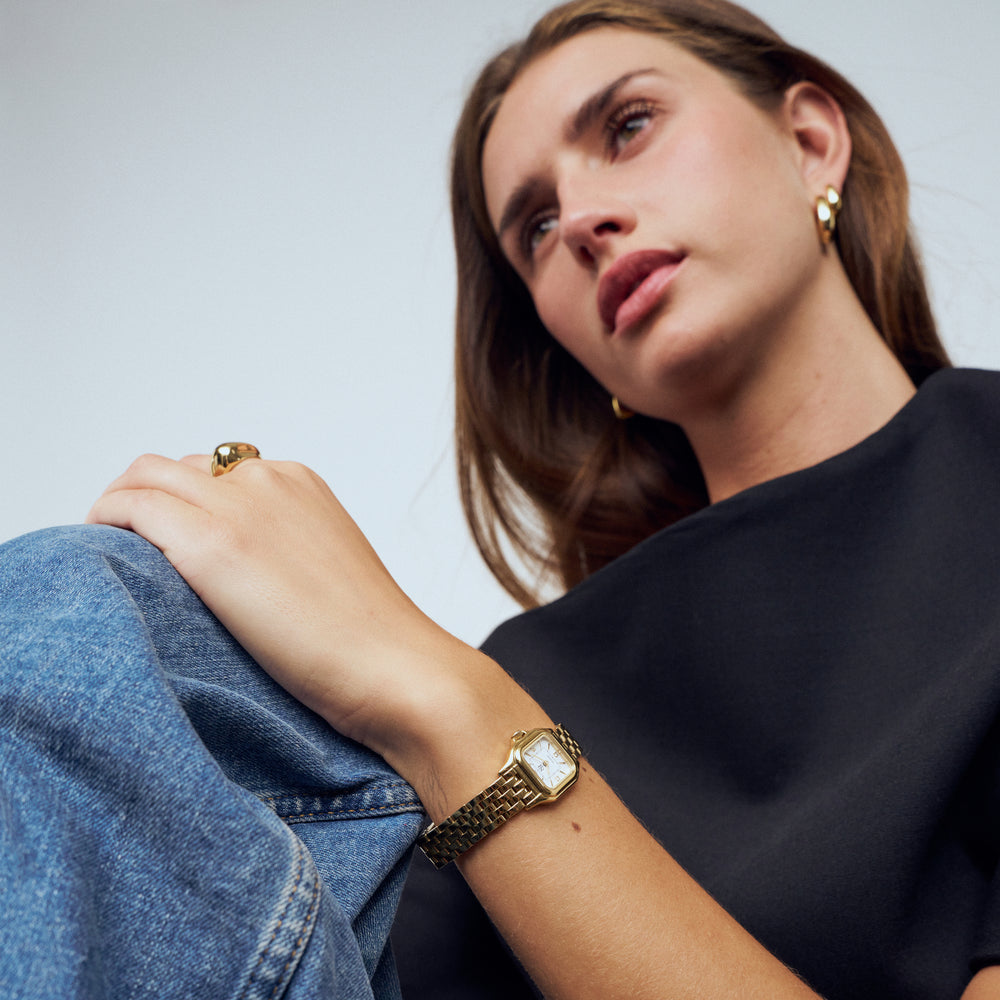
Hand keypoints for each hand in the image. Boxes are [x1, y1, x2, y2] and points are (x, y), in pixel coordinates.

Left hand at [86, 453, 475, 759]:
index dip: (185, 501)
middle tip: (129, 544)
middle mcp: (268, 479)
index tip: (166, 537)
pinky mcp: (210, 541)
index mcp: (301, 483)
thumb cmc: (370, 640)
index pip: (218, 471)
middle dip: (145, 496)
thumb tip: (246, 576)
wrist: (396, 667)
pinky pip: (130, 507)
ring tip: (110, 550)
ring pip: (145, 476)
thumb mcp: (328, 569)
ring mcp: (238, 505)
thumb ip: (287, 551)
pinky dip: (107, 520)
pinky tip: (105, 555)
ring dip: (120, 504)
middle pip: (178, 467)